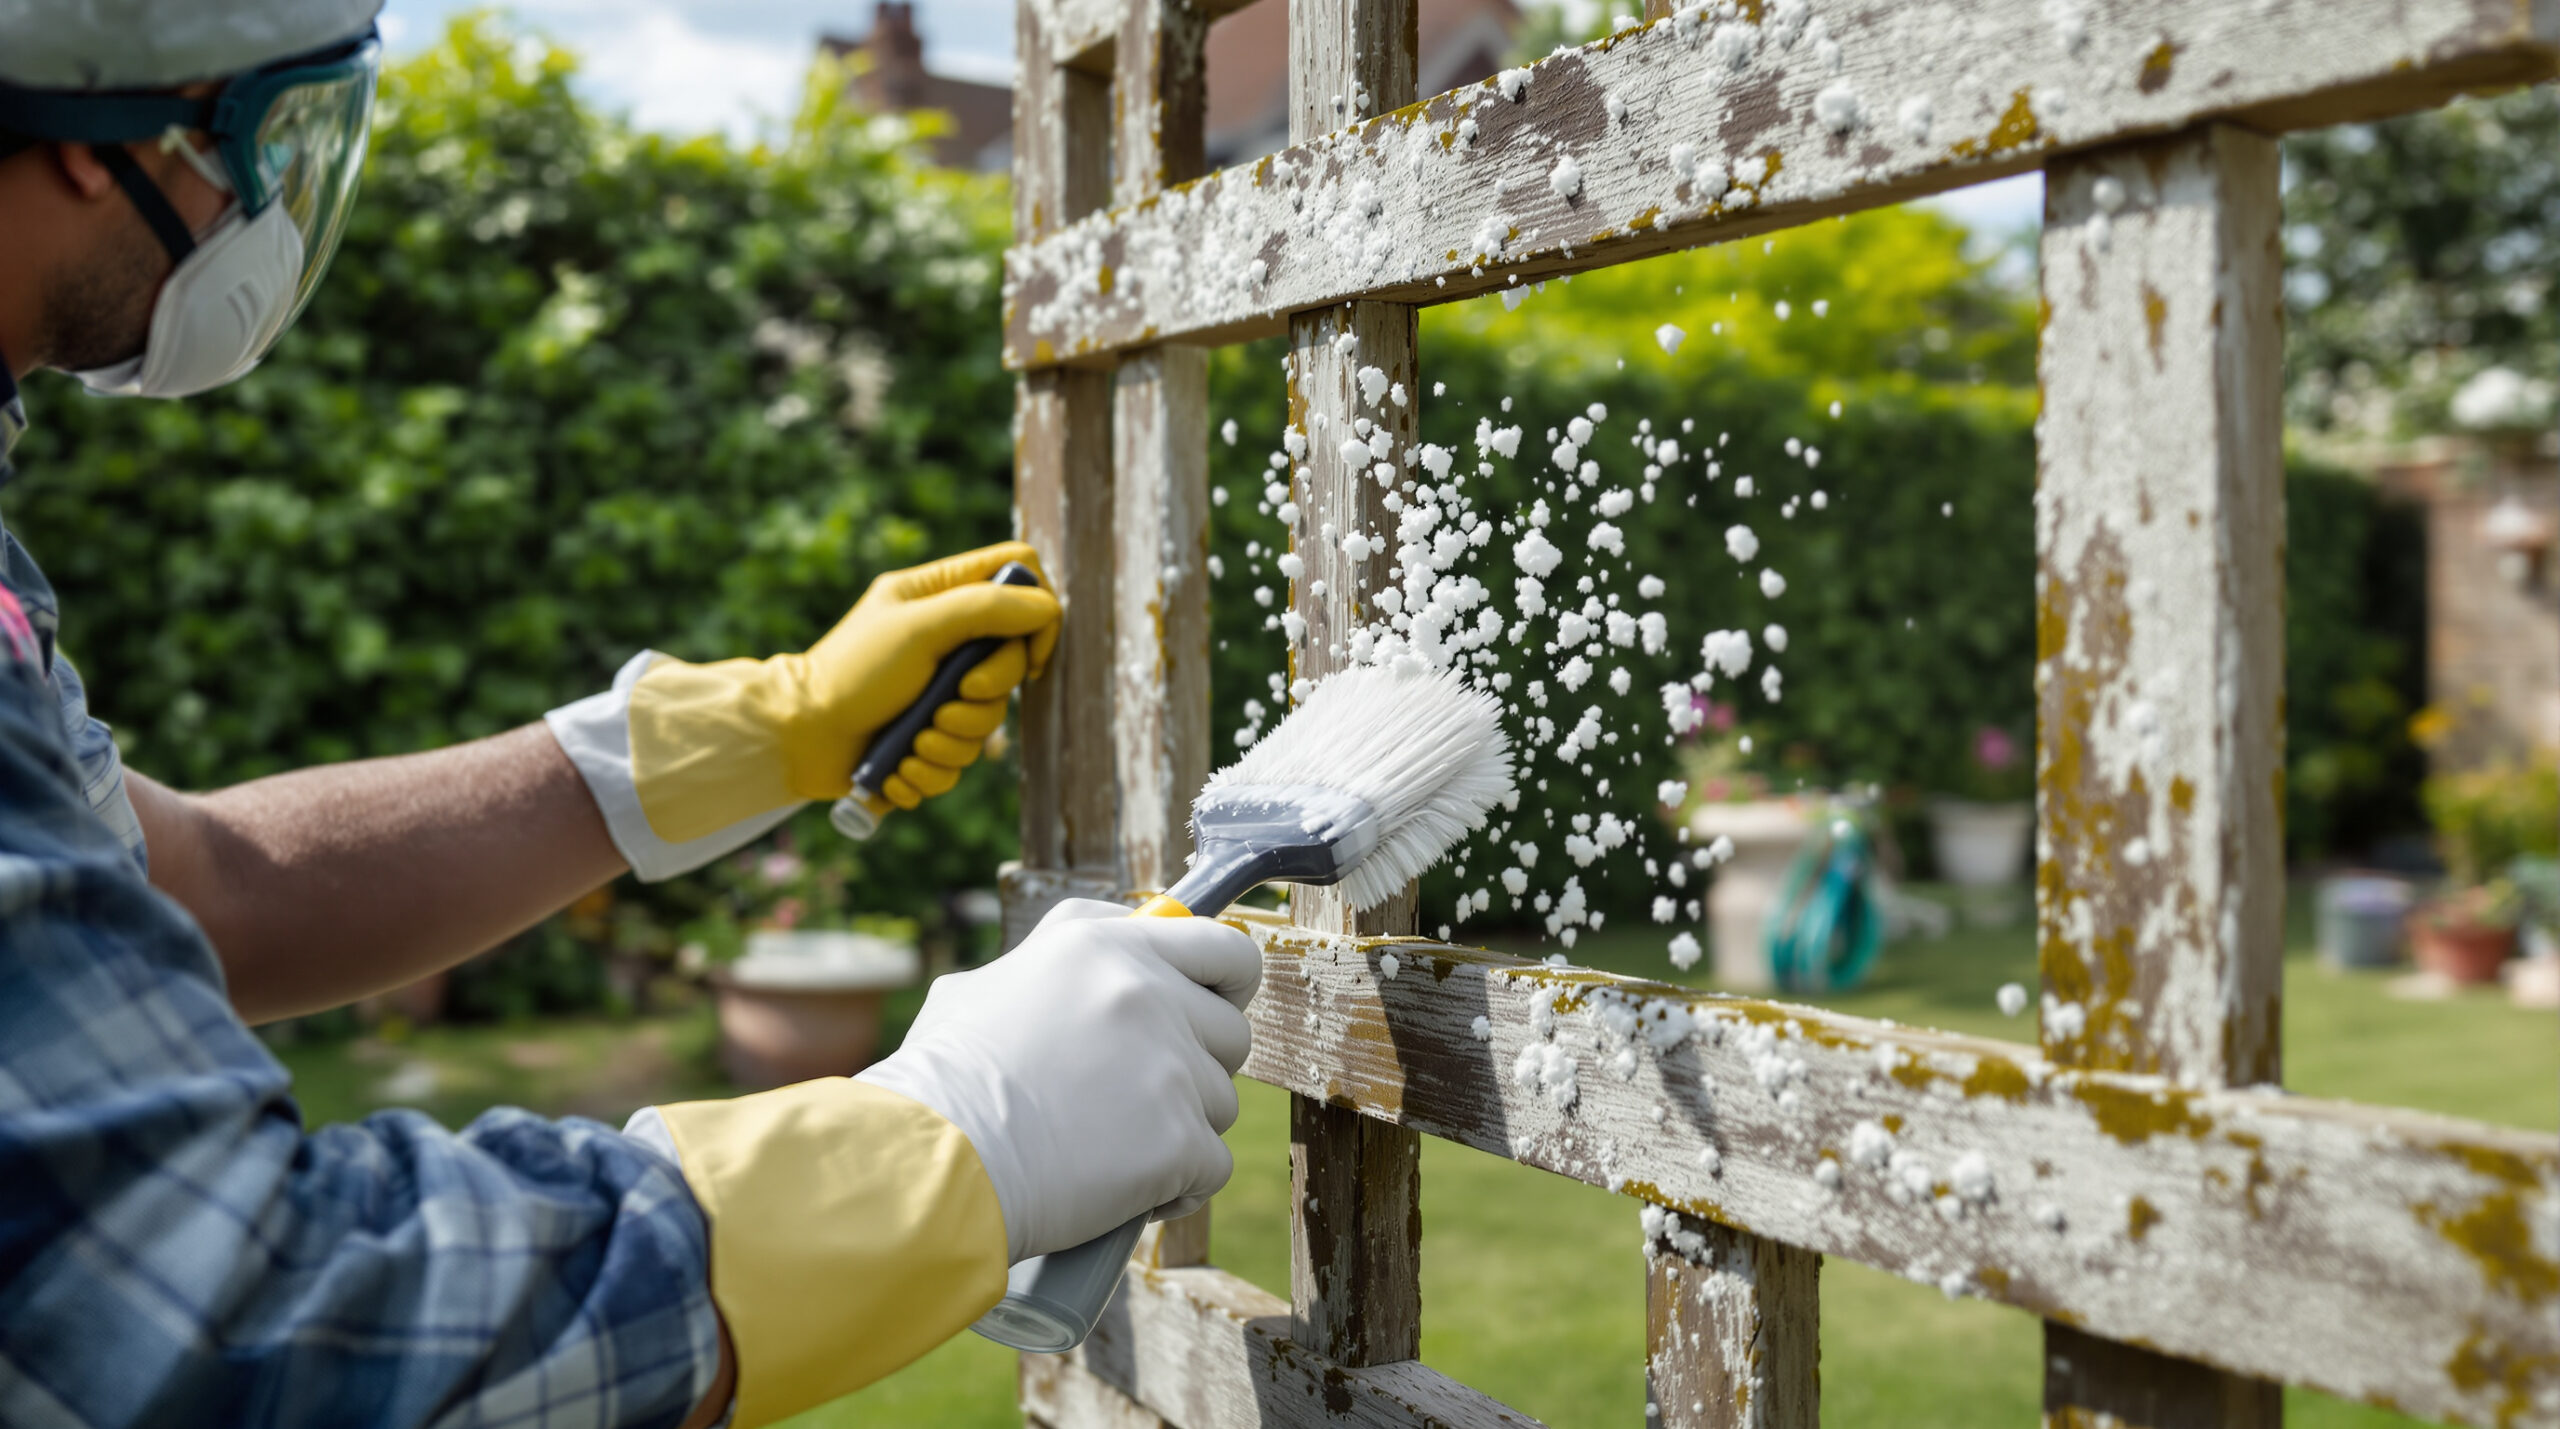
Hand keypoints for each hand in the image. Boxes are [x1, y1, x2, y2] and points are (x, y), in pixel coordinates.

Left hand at [613, 541, 1062, 844]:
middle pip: (1012, 664)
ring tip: (912, 740)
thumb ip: (986, 609)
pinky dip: (929, 771)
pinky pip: (958, 765)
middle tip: (946, 702)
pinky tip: (898, 765)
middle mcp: (947, 641)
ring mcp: (938, 693)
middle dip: (985, 697)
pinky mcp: (927, 740)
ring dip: (951, 742)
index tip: (1027, 655)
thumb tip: (1045, 610)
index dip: (1037, 614)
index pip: (1017, 578)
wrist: (800, 737)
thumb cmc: (852, 672)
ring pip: (988, 723)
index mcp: (942, 596)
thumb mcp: (920, 628)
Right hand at [856, 899, 1261, 1260]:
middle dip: (1198, 1068)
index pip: (1220, 945)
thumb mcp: (982, 989)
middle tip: (1137, 1097)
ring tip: (1110, 1148)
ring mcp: (1168, 1065)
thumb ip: (1052, 969)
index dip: (1224, 984)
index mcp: (1099, 943)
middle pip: (1230, 1031)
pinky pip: (1213, 1165)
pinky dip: (1179, 1187)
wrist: (929, 1165)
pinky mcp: (1179, 1139)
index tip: (1211, 1010)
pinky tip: (1128, 1193)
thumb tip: (1091, 967)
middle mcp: (1143, 991)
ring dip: (1181, 1130)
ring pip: (1220, 1103)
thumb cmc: (940, 1086)